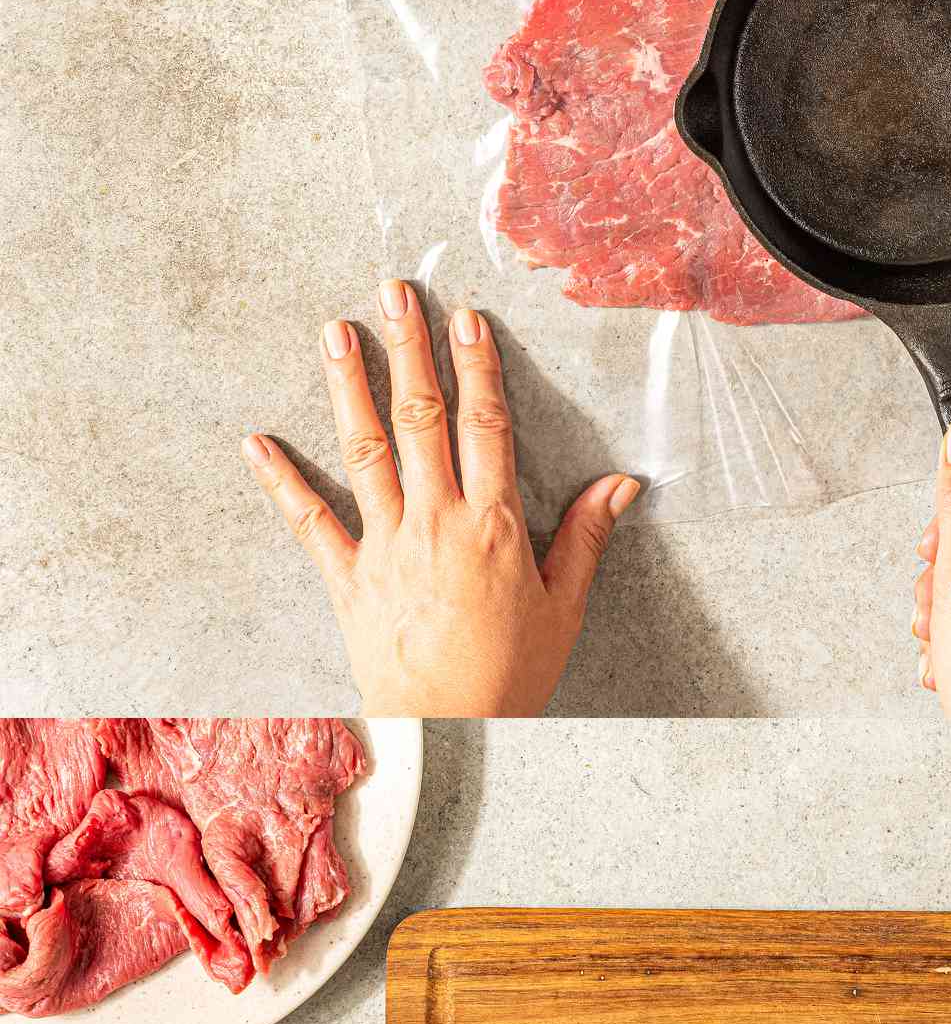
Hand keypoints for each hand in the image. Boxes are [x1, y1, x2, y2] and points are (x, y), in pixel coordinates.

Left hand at [242, 280, 638, 715]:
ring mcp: (385, 546)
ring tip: (335, 332)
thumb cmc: (511, 675)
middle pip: (421, 419)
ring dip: (349, 387)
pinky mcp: (349, 578)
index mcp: (493, 524)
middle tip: (394, 293)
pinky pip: (310, 523)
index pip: (485, 426)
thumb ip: (585, 538)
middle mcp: (435, 521)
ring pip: (366, 451)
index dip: (477, 368)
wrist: (448, 730)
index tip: (467, 319)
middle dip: (409, 350)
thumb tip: (621, 484)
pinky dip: (281, 481)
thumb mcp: (563, 606)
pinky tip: (256, 442)